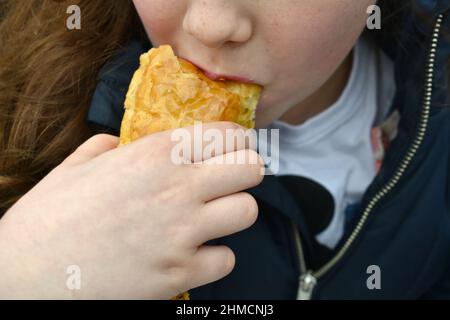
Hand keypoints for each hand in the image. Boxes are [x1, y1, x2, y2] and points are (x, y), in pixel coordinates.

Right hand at [0, 122, 263, 298]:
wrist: (25, 276)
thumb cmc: (48, 218)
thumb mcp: (77, 166)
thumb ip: (107, 146)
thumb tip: (120, 143)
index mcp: (155, 154)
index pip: (228, 135)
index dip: (235, 141)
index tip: (230, 149)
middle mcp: (178, 189)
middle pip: (251, 169)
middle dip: (244, 172)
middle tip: (229, 180)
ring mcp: (183, 233)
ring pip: (247, 211)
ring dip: (233, 213)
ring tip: (212, 218)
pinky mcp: (180, 274)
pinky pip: (225, 259)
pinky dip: (214, 257)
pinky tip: (192, 254)